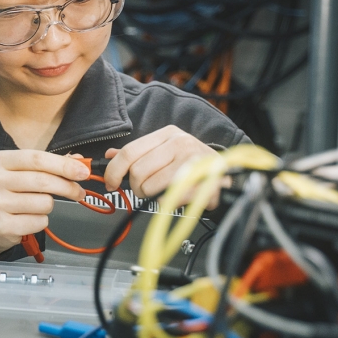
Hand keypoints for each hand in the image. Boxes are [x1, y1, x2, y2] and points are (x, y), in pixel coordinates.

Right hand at [0, 150, 90, 258]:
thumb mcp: (21, 172)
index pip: (37, 159)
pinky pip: (39, 222)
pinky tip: (28, 219)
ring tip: (36, 207)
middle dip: (68, 187)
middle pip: (43, 181)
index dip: (63, 165)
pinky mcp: (3, 226)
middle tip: (79, 191)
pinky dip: (41, 221)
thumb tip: (78, 162)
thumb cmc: (7, 193)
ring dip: (48, 206)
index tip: (83, 171)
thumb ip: (49, 165)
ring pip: (44, 203)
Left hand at [102, 125, 220, 206]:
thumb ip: (137, 153)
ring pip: (150, 187)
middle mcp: (181, 143)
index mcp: (168, 134)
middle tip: (145, 190)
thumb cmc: (191, 163)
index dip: (114, 170)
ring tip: (163, 192)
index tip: (111, 183)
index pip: (129, 151)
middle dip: (136, 187)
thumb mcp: (164, 151)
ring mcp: (193, 162)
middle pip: (138, 172)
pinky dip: (167, 203)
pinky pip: (169, 199)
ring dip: (151, 196)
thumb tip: (110, 155)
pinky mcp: (202, 182)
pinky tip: (176, 196)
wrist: (228, 173)